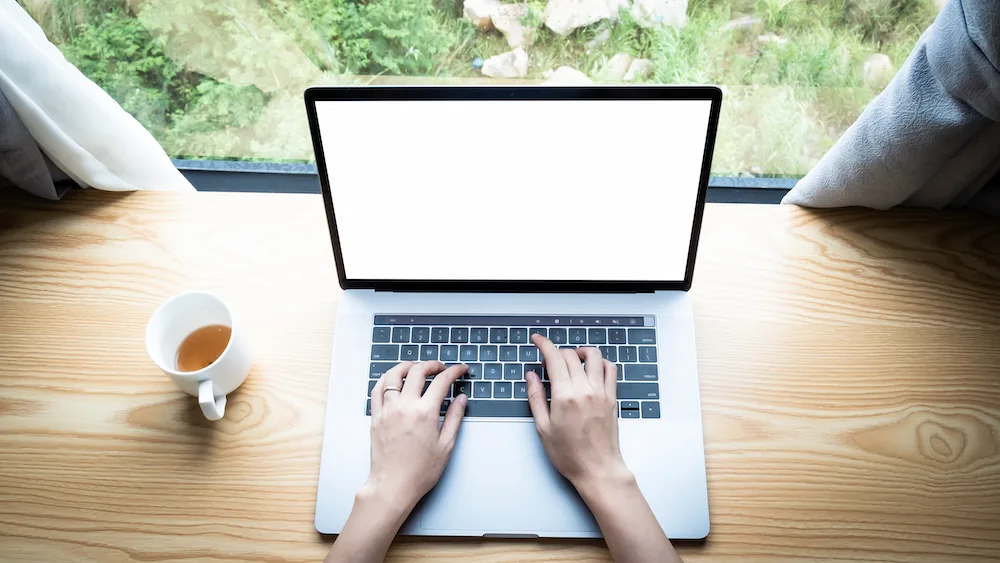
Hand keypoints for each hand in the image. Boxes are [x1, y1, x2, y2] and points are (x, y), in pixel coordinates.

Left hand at [366, 361, 468, 509]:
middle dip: (432, 365)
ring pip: (394, 375)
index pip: (442, 381)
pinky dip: (386, 379)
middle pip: (418, 371)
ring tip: (416, 367)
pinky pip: (378, 390)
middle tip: (441, 368)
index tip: (460, 369)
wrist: (393, 486)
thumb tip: (461, 399)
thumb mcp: (446, 445)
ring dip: (407, 366)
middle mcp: (405, 406)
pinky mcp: (376, 417)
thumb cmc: (420, 471)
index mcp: (425, 413)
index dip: (454, 371)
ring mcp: (388, 410)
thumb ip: (454, 417)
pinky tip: (393, 380)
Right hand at [525, 335, 632, 491]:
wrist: (598, 469)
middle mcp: (585, 390)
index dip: (544, 344)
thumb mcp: (543, 427)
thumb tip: (531, 376)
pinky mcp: (612, 397)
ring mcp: (601, 392)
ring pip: (593, 356)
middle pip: (570, 355)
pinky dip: (600, 362)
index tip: (537, 339)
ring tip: (571, 360)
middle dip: (556, 352)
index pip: (554, 358)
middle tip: (547, 362)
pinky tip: (591, 369)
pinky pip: (610, 369)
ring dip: (580, 352)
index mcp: (565, 396)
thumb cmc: (570, 455)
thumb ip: (536, 397)